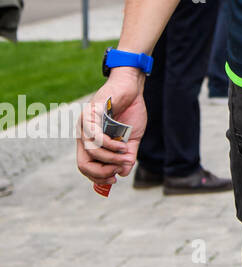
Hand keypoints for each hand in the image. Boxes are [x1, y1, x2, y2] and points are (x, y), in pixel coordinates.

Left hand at [76, 70, 147, 190]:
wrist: (132, 87)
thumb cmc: (130, 110)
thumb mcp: (132, 138)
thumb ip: (126, 155)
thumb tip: (122, 173)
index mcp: (90, 141)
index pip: (87, 166)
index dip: (99, 177)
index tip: (115, 179)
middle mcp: (83, 135)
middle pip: (84, 164)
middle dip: (101, 172)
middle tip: (117, 171)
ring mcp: (85, 125)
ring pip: (91, 151)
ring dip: (110, 157)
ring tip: (126, 155)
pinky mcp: (90, 114)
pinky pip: (95, 136)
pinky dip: (109, 144)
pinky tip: (121, 145)